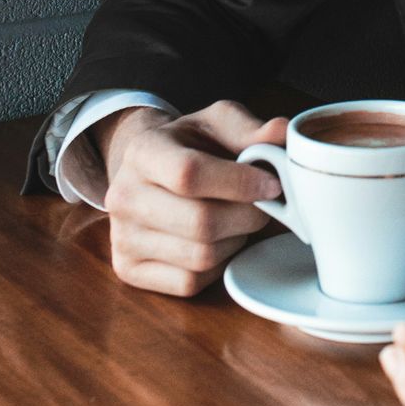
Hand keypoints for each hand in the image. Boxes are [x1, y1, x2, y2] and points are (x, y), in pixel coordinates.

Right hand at [95, 100, 286, 296]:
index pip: (190, 173)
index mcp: (143, 151)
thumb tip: (283, 133)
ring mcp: (122, 237)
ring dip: (235, 240)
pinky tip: (218, 242)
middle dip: (247, 216)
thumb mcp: (218, 124)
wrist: (150, 171)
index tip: (272, 185)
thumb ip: (251, 129)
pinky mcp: (129, 270)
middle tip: (263, 205)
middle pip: (201, 222)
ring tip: (236, 219)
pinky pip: (190, 281)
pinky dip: (216, 266)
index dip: (241, 183)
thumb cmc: (193, 147)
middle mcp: (122, 196)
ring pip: (201, 256)